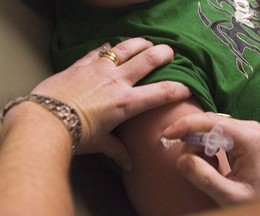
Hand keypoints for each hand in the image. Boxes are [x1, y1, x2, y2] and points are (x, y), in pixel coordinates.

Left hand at [32, 38, 190, 169]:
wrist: (45, 120)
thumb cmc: (76, 134)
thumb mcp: (100, 144)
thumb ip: (117, 152)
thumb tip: (129, 166)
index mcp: (126, 102)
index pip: (160, 93)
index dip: (177, 89)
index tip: (187, 87)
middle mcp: (116, 81)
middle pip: (146, 60)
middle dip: (162, 54)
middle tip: (170, 52)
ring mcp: (99, 68)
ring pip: (125, 49)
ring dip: (139, 43)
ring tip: (147, 41)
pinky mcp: (82, 64)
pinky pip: (99, 51)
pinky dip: (107, 47)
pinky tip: (110, 45)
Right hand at [162, 112, 259, 205]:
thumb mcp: (231, 196)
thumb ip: (205, 178)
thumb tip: (181, 159)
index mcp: (247, 137)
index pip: (209, 121)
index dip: (185, 125)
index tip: (166, 135)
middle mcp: (247, 127)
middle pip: (207, 124)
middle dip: (193, 143)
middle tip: (194, 166)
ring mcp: (244, 130)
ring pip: (208, 129)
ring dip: (200, 148)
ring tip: (209, 169)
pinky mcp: (240, 135)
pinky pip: (214, 134)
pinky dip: (206, 149)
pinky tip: (213, 164)